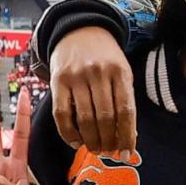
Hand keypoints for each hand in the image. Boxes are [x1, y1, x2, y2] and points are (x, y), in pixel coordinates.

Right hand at [49, 25, 136, 156]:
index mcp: (120, 71)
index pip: (126, 110)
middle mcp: (98, 73)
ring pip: (84, 118)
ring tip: (96, 148)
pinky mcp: (57, 80)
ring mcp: (76, 76)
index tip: (127, 154)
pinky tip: (76, 142)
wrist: (79, 31)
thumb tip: (128, 137)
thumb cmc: (105, 57)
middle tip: (109, 152)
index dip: (127, 136)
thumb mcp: (121, 71)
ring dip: (91, 140)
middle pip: (105, 117)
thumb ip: (124, 100)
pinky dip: (68, 133)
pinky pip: (62, 114)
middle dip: (108, 141)